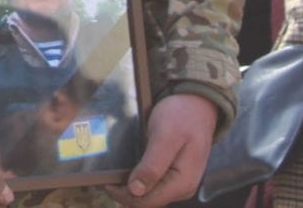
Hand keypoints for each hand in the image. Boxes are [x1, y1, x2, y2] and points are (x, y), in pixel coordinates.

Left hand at [107, 93, 217, 207]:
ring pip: (149, 194)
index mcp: (182, 183)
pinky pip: (153, 184)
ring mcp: (179, 183)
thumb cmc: (181, 116)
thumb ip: (152, 165)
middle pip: (147, 200)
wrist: (197, 104)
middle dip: (125, 191)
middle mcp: (183, 189)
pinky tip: (127, 169)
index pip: (147, 202)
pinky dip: (138, 179)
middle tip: (105, 175)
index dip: (123, 195)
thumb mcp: (165, 137)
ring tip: (113, 172)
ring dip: (130, 186)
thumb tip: (135, 191)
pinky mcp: (174, 175)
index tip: (105, 181)